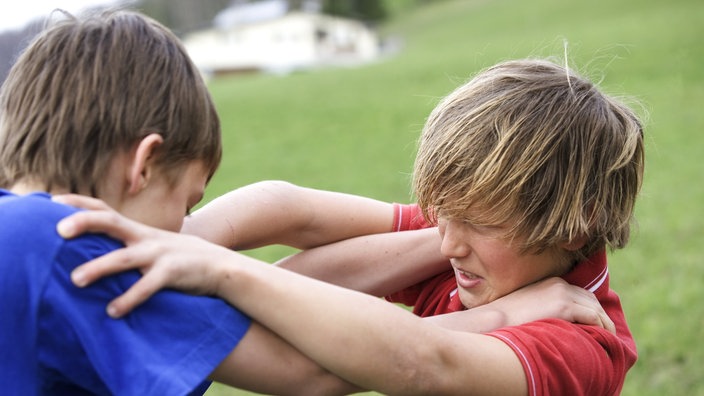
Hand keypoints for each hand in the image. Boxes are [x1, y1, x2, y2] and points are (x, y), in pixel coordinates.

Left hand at [55, 196, 233, 317]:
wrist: (221, 267)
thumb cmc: (180, 259)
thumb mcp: (154, 245)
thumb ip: (128, 245)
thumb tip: (95, 253)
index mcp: (138, 230)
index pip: (104, 209)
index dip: (78, 204)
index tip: (50, 201)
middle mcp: (145, 237)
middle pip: (110, 222)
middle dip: (84, 223)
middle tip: (58, 231)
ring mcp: (159, 254)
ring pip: (124, 258)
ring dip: (99, 268)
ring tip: (75, 280)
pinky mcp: (173, 273)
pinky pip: (148, 286)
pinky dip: (129, 298)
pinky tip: (113, 311)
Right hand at [482, 277, 615, 332]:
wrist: (494, 319)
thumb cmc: (505, 318)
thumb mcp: (527, 306)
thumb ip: (543, 307)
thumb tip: (553, 321)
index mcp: (550, 282)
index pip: (580, 293)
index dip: (590, 308)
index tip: (595, 323)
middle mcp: (559, 284)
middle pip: (591, 299)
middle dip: (600, 314)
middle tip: (605, 332)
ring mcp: (562, 293)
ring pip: (596, 308)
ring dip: (604, 323)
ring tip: (607, 338)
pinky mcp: (564, 306)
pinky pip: (593, 317)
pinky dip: (601, 327)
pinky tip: (602, 338)